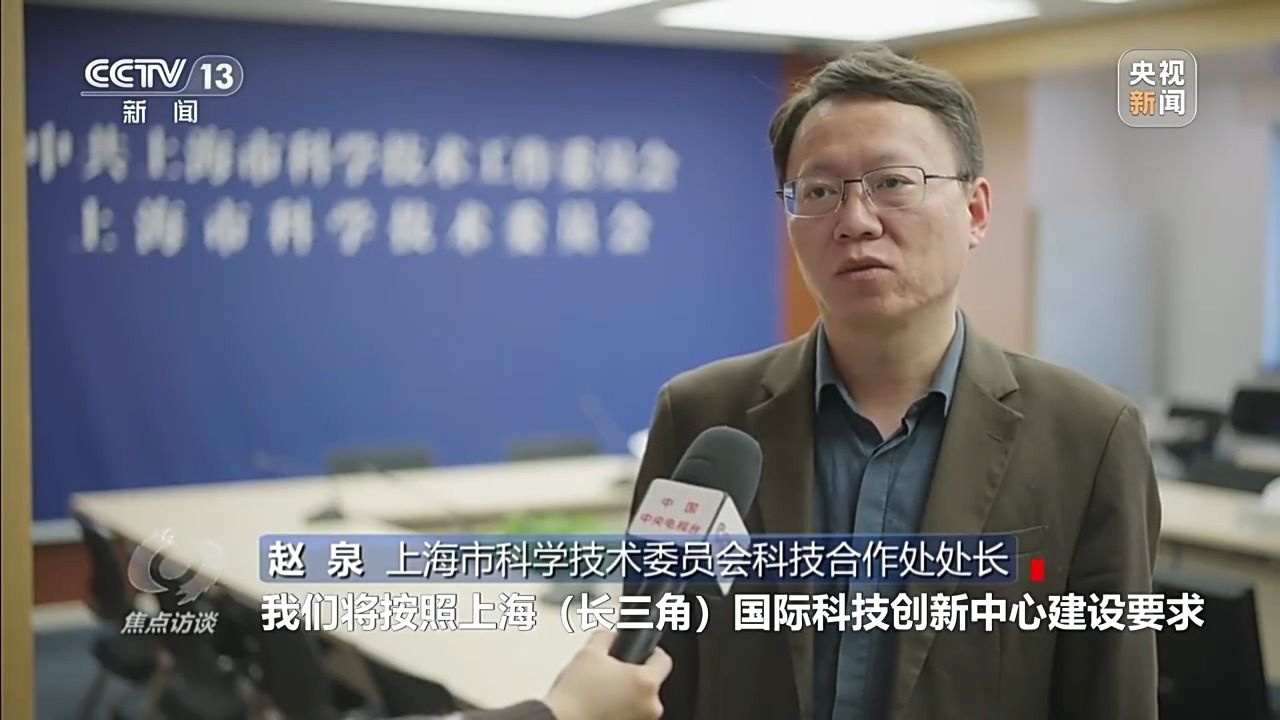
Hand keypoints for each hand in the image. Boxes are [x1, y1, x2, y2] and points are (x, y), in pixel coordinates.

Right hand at [543, 630, 672, 719]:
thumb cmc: (575, 696)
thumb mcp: (588, 653)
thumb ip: (606, 637)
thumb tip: (611, 636)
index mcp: (646, 682)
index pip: (663, 660)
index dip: (651, 652)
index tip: (642, 652)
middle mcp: (650, 706)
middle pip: (650, 683)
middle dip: (632, 677)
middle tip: (611, 674)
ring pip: (640, 702)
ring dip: (627, 696)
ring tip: (602, 693)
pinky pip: (630, 716)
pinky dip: (621, 711)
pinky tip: (601, 708)